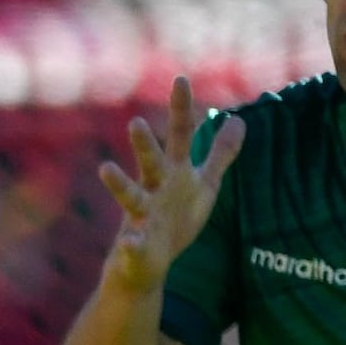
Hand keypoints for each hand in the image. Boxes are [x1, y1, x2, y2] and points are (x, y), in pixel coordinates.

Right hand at [95, 76, 239, 286]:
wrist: (147, 265)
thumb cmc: (175, 220)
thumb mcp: (203, 185)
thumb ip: (220, 153)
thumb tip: (240, 119)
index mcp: (172, 174)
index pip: (179, 136)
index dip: (181, 109)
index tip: (180, 79)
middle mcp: (154, 190)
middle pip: (150, 162)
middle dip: (144, 144)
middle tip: (136, 123)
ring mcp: (142, 218)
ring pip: (130, 198)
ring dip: (119, 184)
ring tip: (105, 169)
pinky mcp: (136, 248)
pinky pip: (133, 246)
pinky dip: (131, 245)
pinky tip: (130, 243)